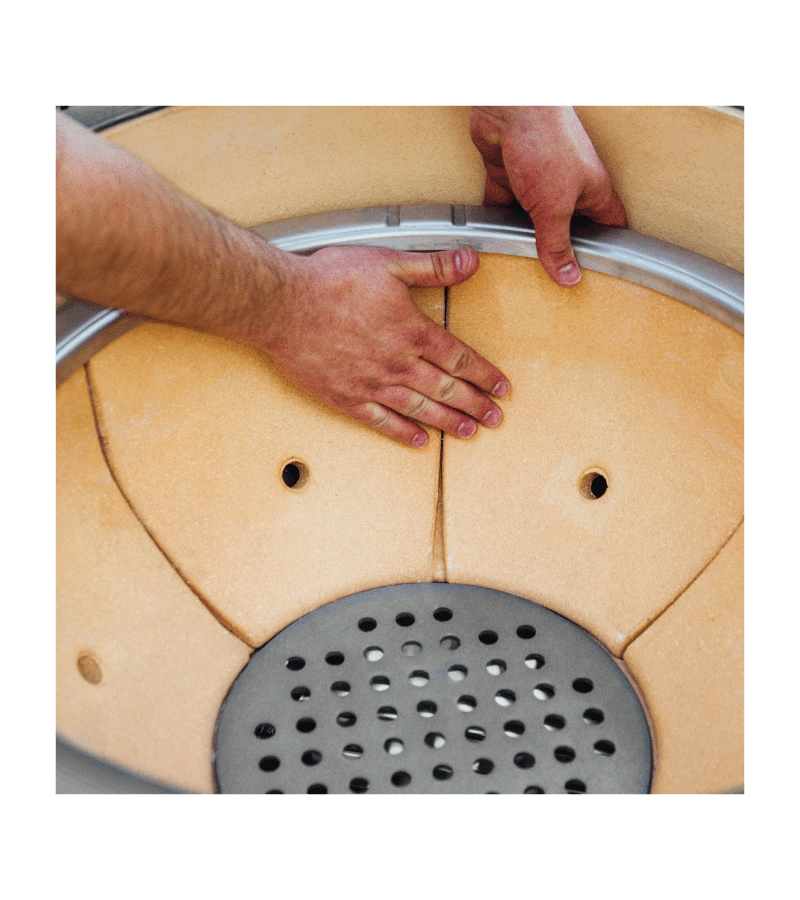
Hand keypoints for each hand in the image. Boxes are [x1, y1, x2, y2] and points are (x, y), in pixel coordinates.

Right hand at [260, 245, 509, 447]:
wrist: (282, 306)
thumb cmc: (330, 282)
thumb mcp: (388, 263)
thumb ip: (433, 266)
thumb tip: (470, 261)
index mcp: (411, 332)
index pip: (459, 359)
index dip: (484, 375)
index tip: (502, 387)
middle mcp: (397, 364)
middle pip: (446, 390)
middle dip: (475, 405)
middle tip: (495, 419)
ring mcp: (372, 384)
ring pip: (420, 409)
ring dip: (448, 422)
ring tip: (469, 432)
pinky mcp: (346, 397)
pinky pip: (381, 421)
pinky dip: (403, 433)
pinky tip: (420, 440)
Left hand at [470, 106, 627, 285]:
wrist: (509, 106)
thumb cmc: (546, 142)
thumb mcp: (555, 207)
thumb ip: (557, 244)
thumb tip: (568, 276)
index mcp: (593, 191)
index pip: (610, 225)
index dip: (607, 248)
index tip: (599, 272)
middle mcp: (568, 186)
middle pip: (569, 225)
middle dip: (561, 248)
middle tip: (553, 277)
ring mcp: (538, 180)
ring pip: (533, 218)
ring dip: (525, 236)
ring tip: (521, 263)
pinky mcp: (509, 174)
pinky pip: (504, 204)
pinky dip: (497, 219)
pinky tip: (491, 237)